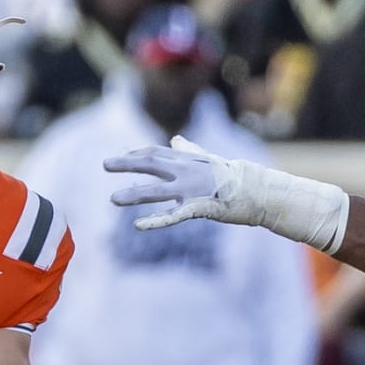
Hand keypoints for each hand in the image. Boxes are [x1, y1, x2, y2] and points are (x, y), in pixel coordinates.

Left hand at [104, 136, 234, 228]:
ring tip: (113, 199)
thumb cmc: (233, 176)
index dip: (136, 153)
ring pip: (156, 192)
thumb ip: (188, 151)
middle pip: (151, 165)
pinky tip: (138, 225)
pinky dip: (155, 221)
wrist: (258, 191)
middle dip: (127, 164)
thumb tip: (175, 139)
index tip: (121, 155)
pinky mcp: (198, 208)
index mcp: (187, 160)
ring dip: (134, 195)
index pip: (156, 153)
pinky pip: (173, 215)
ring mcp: (191, 190)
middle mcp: (186, 172)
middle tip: (105, 164)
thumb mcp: (208, 160)